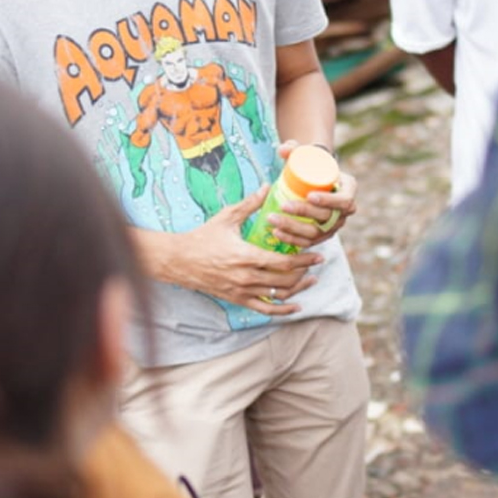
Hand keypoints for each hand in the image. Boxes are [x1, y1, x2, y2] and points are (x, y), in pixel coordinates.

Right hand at [162, 186, 320, 313]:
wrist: (179, 260)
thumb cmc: (203, 237)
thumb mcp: (227, 218)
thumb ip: (250, 204)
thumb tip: (268, 187)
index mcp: (246, 256)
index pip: (283, 262)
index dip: (304, 260)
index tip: (318, 254)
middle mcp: (246, 277)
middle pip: (285, 280)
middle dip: (304, 272)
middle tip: (317, 263)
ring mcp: (241, 291)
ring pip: (278, 296)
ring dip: (298, 290)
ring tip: (311, 281)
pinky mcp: (237, 299)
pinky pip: (264, 309)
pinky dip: (282, 310)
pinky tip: (295, 306)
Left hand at [266, 140, 355, 249]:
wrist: (313, 179)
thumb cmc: (312, 165)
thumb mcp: (306, 154)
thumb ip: (294, 148)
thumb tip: (282, 149)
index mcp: (349, 189)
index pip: (344, 200)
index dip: (328, 201)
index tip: (309, 195)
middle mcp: (345, 211)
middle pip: (328, 218)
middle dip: (305, 213)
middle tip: (284, 205)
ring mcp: (334, 226)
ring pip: (316, 233)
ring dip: (294, 229)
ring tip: (273, 220)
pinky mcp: (321, 236)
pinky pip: (308, 242)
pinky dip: (292, 240)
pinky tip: (276, 233)